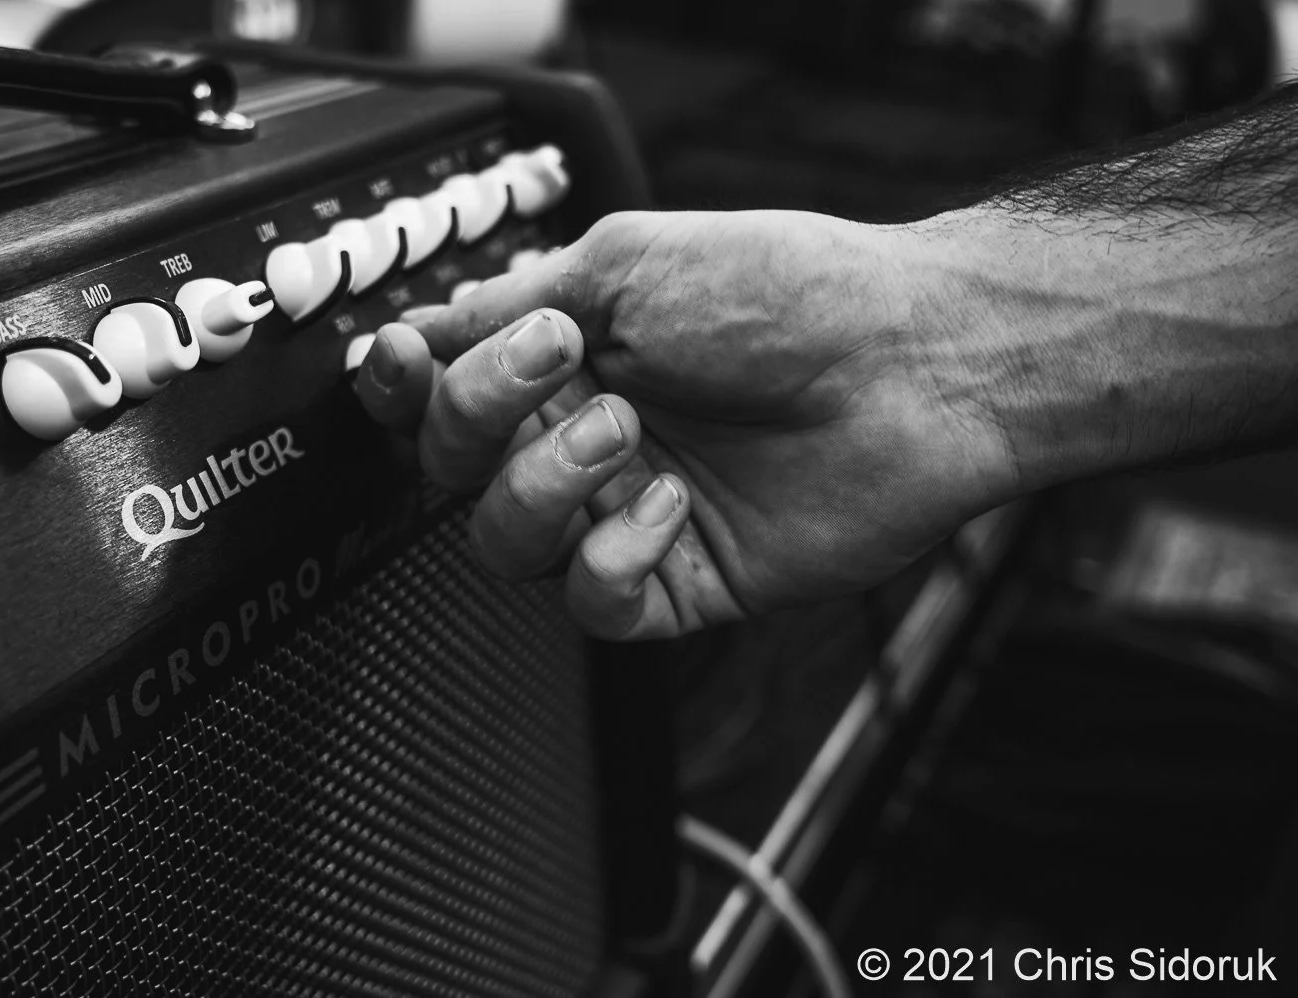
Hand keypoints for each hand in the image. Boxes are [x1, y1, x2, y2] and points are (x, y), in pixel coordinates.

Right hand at [355, 210, 1016, 639]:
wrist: (912, 360)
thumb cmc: (788, 294)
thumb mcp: (628, 264)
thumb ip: (512, 304)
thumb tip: (425, 331)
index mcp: (564, 361)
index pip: (439, 393)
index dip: (401, 387)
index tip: (400, 361)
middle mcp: (583, 437)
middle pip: (452, 468)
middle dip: (480, 417)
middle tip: (561, 365)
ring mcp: (624, 511)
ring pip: (504, 542)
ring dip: (543, 483)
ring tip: (627, 430)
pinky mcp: (677, 579)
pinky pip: (592, 602)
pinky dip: (611, 556)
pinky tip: (672, 504)